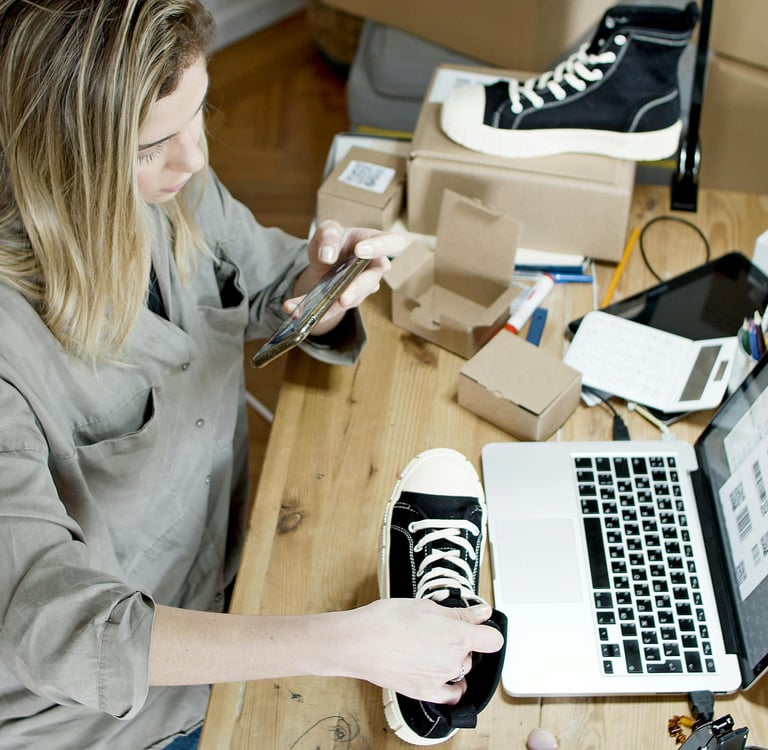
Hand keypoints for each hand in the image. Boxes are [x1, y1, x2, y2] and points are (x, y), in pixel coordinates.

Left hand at [285, 220, 406, 334]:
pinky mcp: (348, 302)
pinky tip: (294, 309)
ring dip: (332, 308)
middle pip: (372, 280)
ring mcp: (363, 287)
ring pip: (353, 300)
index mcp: (373, 242)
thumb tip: (328, 255)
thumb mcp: (326, 231)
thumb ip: (327, 234)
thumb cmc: (333, 241)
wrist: (323, 261)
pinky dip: (314, 311)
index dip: (381, 247)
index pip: (393, 243)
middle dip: (356, 290)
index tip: (360, 251)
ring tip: (315, 313)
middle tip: (343, 298)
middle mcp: (373, 267)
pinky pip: (334, 309)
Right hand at [336, 598, 503, 704]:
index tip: (477, 623)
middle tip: (438, 628)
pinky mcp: (425, 691)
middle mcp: (452, 661)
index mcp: (457, 636)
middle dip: (461, 640)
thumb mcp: (426, 606)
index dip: (486, 629)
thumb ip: (459, 613)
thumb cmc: (387, 620)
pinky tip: (441, 673)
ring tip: (427, 645)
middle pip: (472, 652)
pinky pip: (451, 694)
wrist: (359, 642)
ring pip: (460, 668)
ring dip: (451, 658)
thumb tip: (482, 613)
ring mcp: (440, 679)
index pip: (493, 639)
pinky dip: (451, 685)